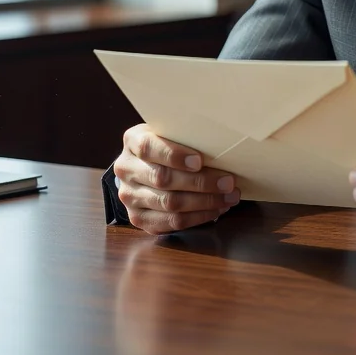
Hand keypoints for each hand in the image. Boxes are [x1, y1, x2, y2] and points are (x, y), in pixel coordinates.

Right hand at [113, 123, 240, 233]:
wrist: (143, 166)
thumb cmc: (167, 144)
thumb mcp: (171, 132)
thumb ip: (186, 135)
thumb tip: (222, 143)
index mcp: (133, 141)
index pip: (149, 148)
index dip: (174, 156)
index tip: (199, 161)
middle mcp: (126, 169)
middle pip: (162, 179)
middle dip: (200, 182)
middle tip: (228, 182)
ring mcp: (130, 197)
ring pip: (169, 203)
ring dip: (204, 202)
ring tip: (229, 197)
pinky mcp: (138, 218)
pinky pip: (171, 222)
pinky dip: (197, 217)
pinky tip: (216, 210)